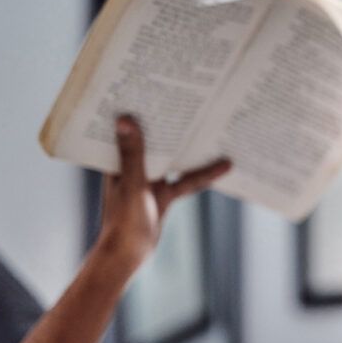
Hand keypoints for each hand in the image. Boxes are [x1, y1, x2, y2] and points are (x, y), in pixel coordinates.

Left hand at [95, 115, 230, 267]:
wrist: (127, 256)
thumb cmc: (124, 222)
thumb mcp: (133, 185)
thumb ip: (133, 154)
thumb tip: (126, 118)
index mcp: (117, 159)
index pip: (129, 126)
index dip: (142, 106)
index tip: (158, 86)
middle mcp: (132, 166)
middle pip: (155, 137)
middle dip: (172, 122)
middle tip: (194, 100)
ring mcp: (148, 180)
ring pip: (173, 157)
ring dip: (191, 148)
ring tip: (215, 128)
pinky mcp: (162, 195)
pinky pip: (185, 180)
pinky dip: (202, 174)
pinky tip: (224, 165)